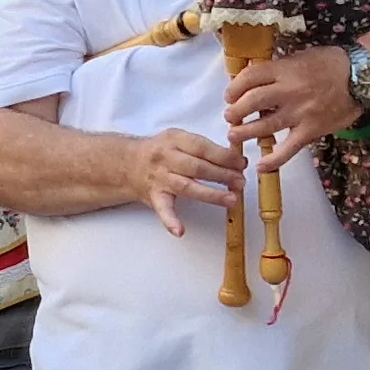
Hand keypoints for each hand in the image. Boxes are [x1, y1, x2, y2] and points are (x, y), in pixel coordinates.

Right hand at [125, 128, 246, 234]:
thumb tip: (234, 159)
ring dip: (211, 195)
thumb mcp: (178, 138)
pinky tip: (180, 231)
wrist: (128, 163)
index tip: (241, 164)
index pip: (203, 147)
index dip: (224, 156)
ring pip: (187, 187)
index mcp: (174, 140)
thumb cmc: (160, 151)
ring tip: (231, 199)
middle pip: (198, 168)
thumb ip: (201, 146)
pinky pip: (162, 210)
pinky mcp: (154, 197)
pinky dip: (170, 221)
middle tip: (241, 182)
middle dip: (223, 175)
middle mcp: (166, 158)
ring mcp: (160, 179)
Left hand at [228, 44, 360, 170]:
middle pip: (251, 102)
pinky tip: (261, 166)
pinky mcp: (311, 130)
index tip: (229, 95)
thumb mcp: (300, 57)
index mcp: (285, 70)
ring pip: (264, 126)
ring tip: (234, 135)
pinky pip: (289, 149)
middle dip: (235, 111)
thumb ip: (278, 69)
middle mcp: (289, 91)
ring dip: (244, 132)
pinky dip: (274, 160)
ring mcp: (300, 113)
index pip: (250, 77)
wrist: (362, 77)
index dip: (234, 87)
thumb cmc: (331, 63)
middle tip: (230, 116)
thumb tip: (254, 79)